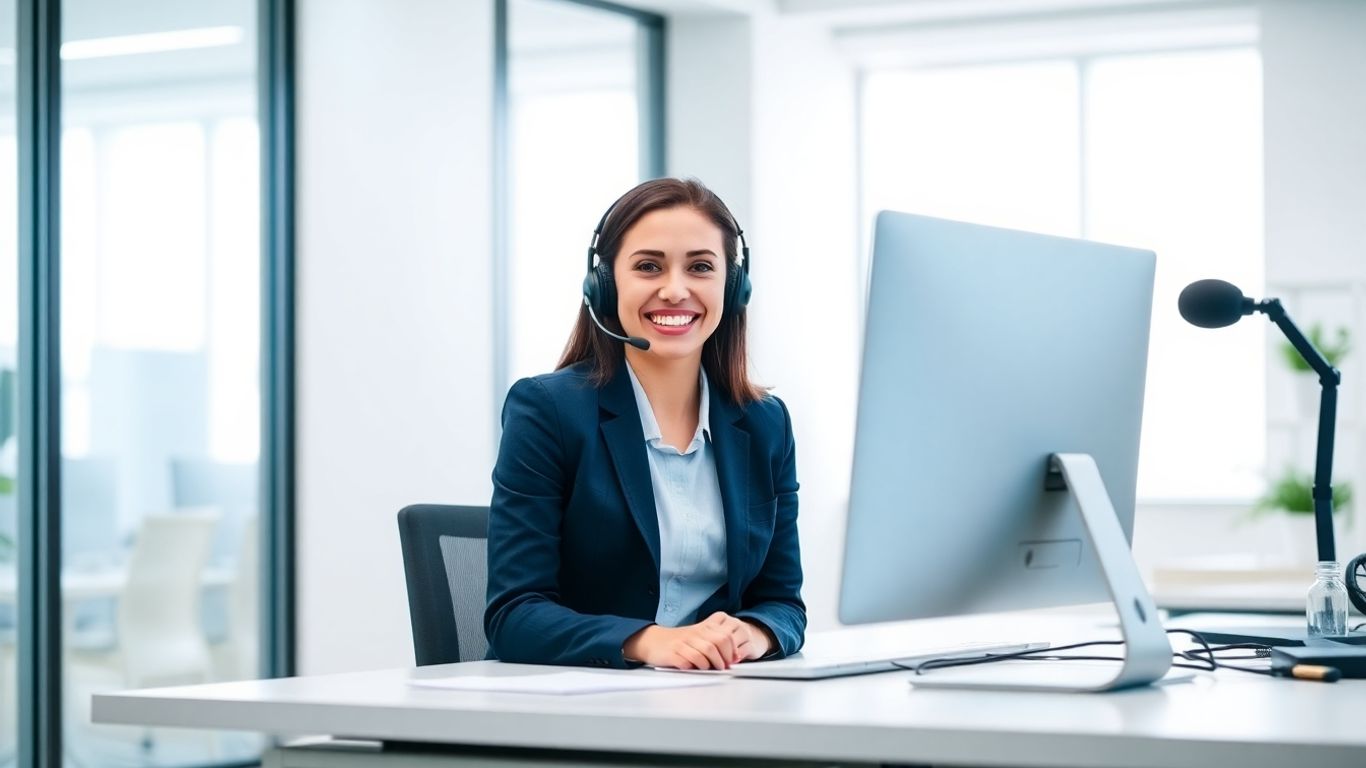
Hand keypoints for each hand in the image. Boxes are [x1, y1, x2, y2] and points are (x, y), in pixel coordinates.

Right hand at [624, 612, 770, 668]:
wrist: (652, 641)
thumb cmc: (678, 642)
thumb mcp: (697, 637)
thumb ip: (713, 643)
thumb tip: (732, 658)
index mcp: (702, 629)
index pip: (725, 636)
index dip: (731, 650)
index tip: (732, 660)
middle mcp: (693, 634)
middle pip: (716, 643)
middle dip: (723, 658)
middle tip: (723, 667)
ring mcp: (682, 643)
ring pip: (704, 652)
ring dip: (711, 664)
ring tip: (712, 670)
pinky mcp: (672, 654)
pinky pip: (687, 662)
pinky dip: (694, 667)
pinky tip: (695, 670)